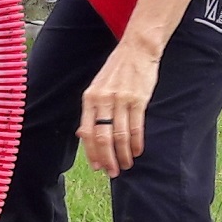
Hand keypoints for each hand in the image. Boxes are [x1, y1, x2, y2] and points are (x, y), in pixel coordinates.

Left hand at [81, 40, 160, 175]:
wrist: (137, 49)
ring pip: (120, 135)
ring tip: (127, 164)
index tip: (98, 167)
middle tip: (113, 172)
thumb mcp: (97, 87)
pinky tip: (138, 151)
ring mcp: (120, 99)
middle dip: (108, 159)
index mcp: (89, 98)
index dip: (92, 153)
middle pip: (102, 137)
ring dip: (124, 154)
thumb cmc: (117, 70)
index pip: (87, 132)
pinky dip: (137, 142)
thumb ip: (90, 111)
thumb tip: (83, 135)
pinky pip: (136, 126)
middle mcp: (103, 100)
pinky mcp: (138, 99)